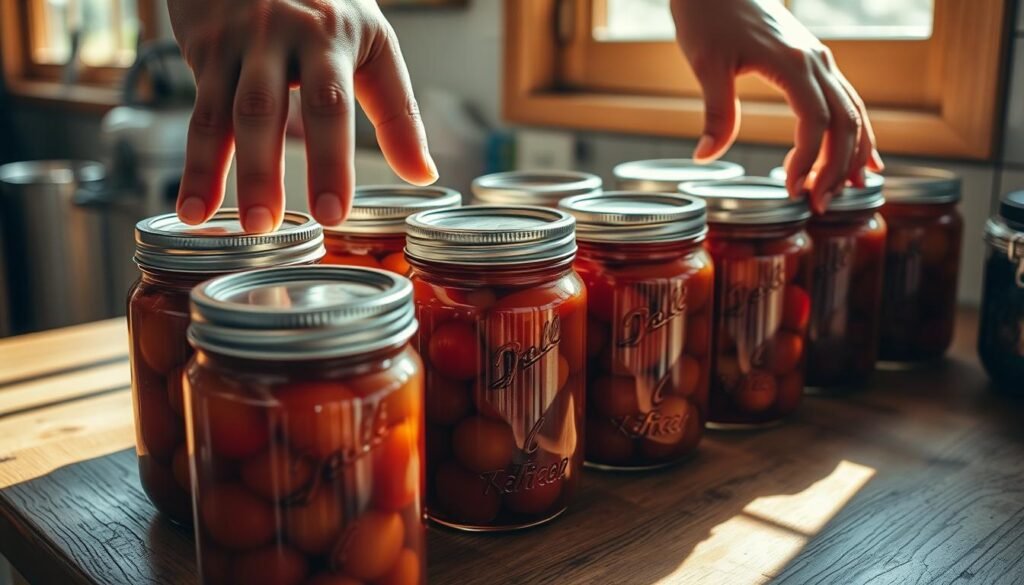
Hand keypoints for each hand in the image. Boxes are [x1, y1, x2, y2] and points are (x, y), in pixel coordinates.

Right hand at [168, 0, 437, 231]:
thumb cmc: (328, 6)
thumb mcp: (372, 45)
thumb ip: (398, 112)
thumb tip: (423, 175)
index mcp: (331, 36)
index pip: (332, 105)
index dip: (332, 161)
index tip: (333, 213)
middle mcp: (280, 35)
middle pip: (266, 109)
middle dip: (264, 170)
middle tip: (267, 226)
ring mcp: (238, 41)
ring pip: (224, 113)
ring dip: (219, 174)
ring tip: (231, 227)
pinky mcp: (205, 47)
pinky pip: (198, 113)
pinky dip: (194, 165)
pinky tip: (193, 208)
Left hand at [670, 0, 882, 212]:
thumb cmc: (709, 16)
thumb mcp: (706, 65)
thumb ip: (716, 112)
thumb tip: (706, 156)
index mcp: (794, 64)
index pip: (815, 123)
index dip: (807, 161)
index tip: (791, 189)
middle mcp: (817, 62)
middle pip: (845, 123)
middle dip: (837, 169)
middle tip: (819, 205)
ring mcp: (820, 60)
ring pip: (853, 112)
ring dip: (853, 154)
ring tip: (846, 191)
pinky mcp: (814, 60)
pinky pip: (846, 100)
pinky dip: (857, 131)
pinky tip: (864, 158)